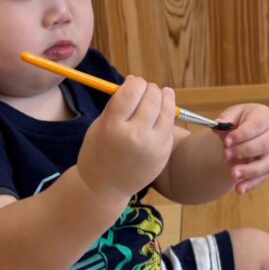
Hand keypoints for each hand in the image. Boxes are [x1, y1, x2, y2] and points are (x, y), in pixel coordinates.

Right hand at [75, 75, 177, 205]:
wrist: (104, 188)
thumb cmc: (99, 152)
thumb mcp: (99, 126)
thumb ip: (117, 104)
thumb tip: (136, 81)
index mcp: (112, 127)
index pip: (132, 90)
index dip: (135, 83)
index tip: (134, 84)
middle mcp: (134, 135)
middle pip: (152, 97)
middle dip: (150, 89)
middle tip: (147, 90)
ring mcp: (152, 145)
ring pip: (167, 108)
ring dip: (164, 97)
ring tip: (160, 95)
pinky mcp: (162, 153)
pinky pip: (169, 126)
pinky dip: (165, 117)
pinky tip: (160, 116)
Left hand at [218, 102, 268, 193]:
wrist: (247, 131)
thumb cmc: (241, 121)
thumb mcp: (233, 115)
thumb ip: (226, 119)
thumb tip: (218, 125)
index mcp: (265, 118)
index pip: (257, 126)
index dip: (241, 134)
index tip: (226, 141)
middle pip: (264, 144)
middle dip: (244, 151)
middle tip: (226, 155)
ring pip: (267, 164)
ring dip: (249, 170)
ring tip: (232, 174)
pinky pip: (263, 177)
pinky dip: (251, 184)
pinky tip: (239, 189)